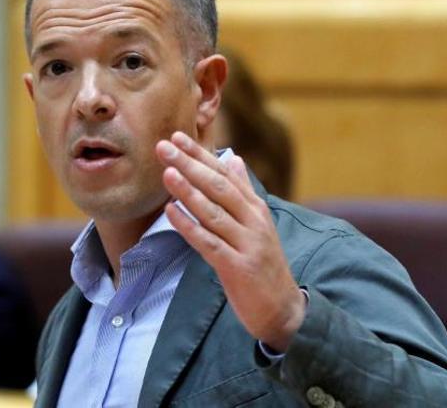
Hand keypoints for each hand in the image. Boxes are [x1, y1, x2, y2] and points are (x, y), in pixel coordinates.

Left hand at [156, 131, 305, 351]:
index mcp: (255, 208)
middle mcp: (254, 221)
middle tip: (163, 146)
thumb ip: (244, 191)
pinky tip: (171, 212)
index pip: (225, 173)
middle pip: (218, 187)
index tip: (177, 136)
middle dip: (190, 164)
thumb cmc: (263, 265)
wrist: (283, 309)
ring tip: (166, 172)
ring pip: (213, 212)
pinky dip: (189, 226)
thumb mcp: (257, 224)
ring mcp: (247, 244)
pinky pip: (209, 243)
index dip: (200, 154)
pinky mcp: (238, 267)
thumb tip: (233, 158)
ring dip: (188, 191)